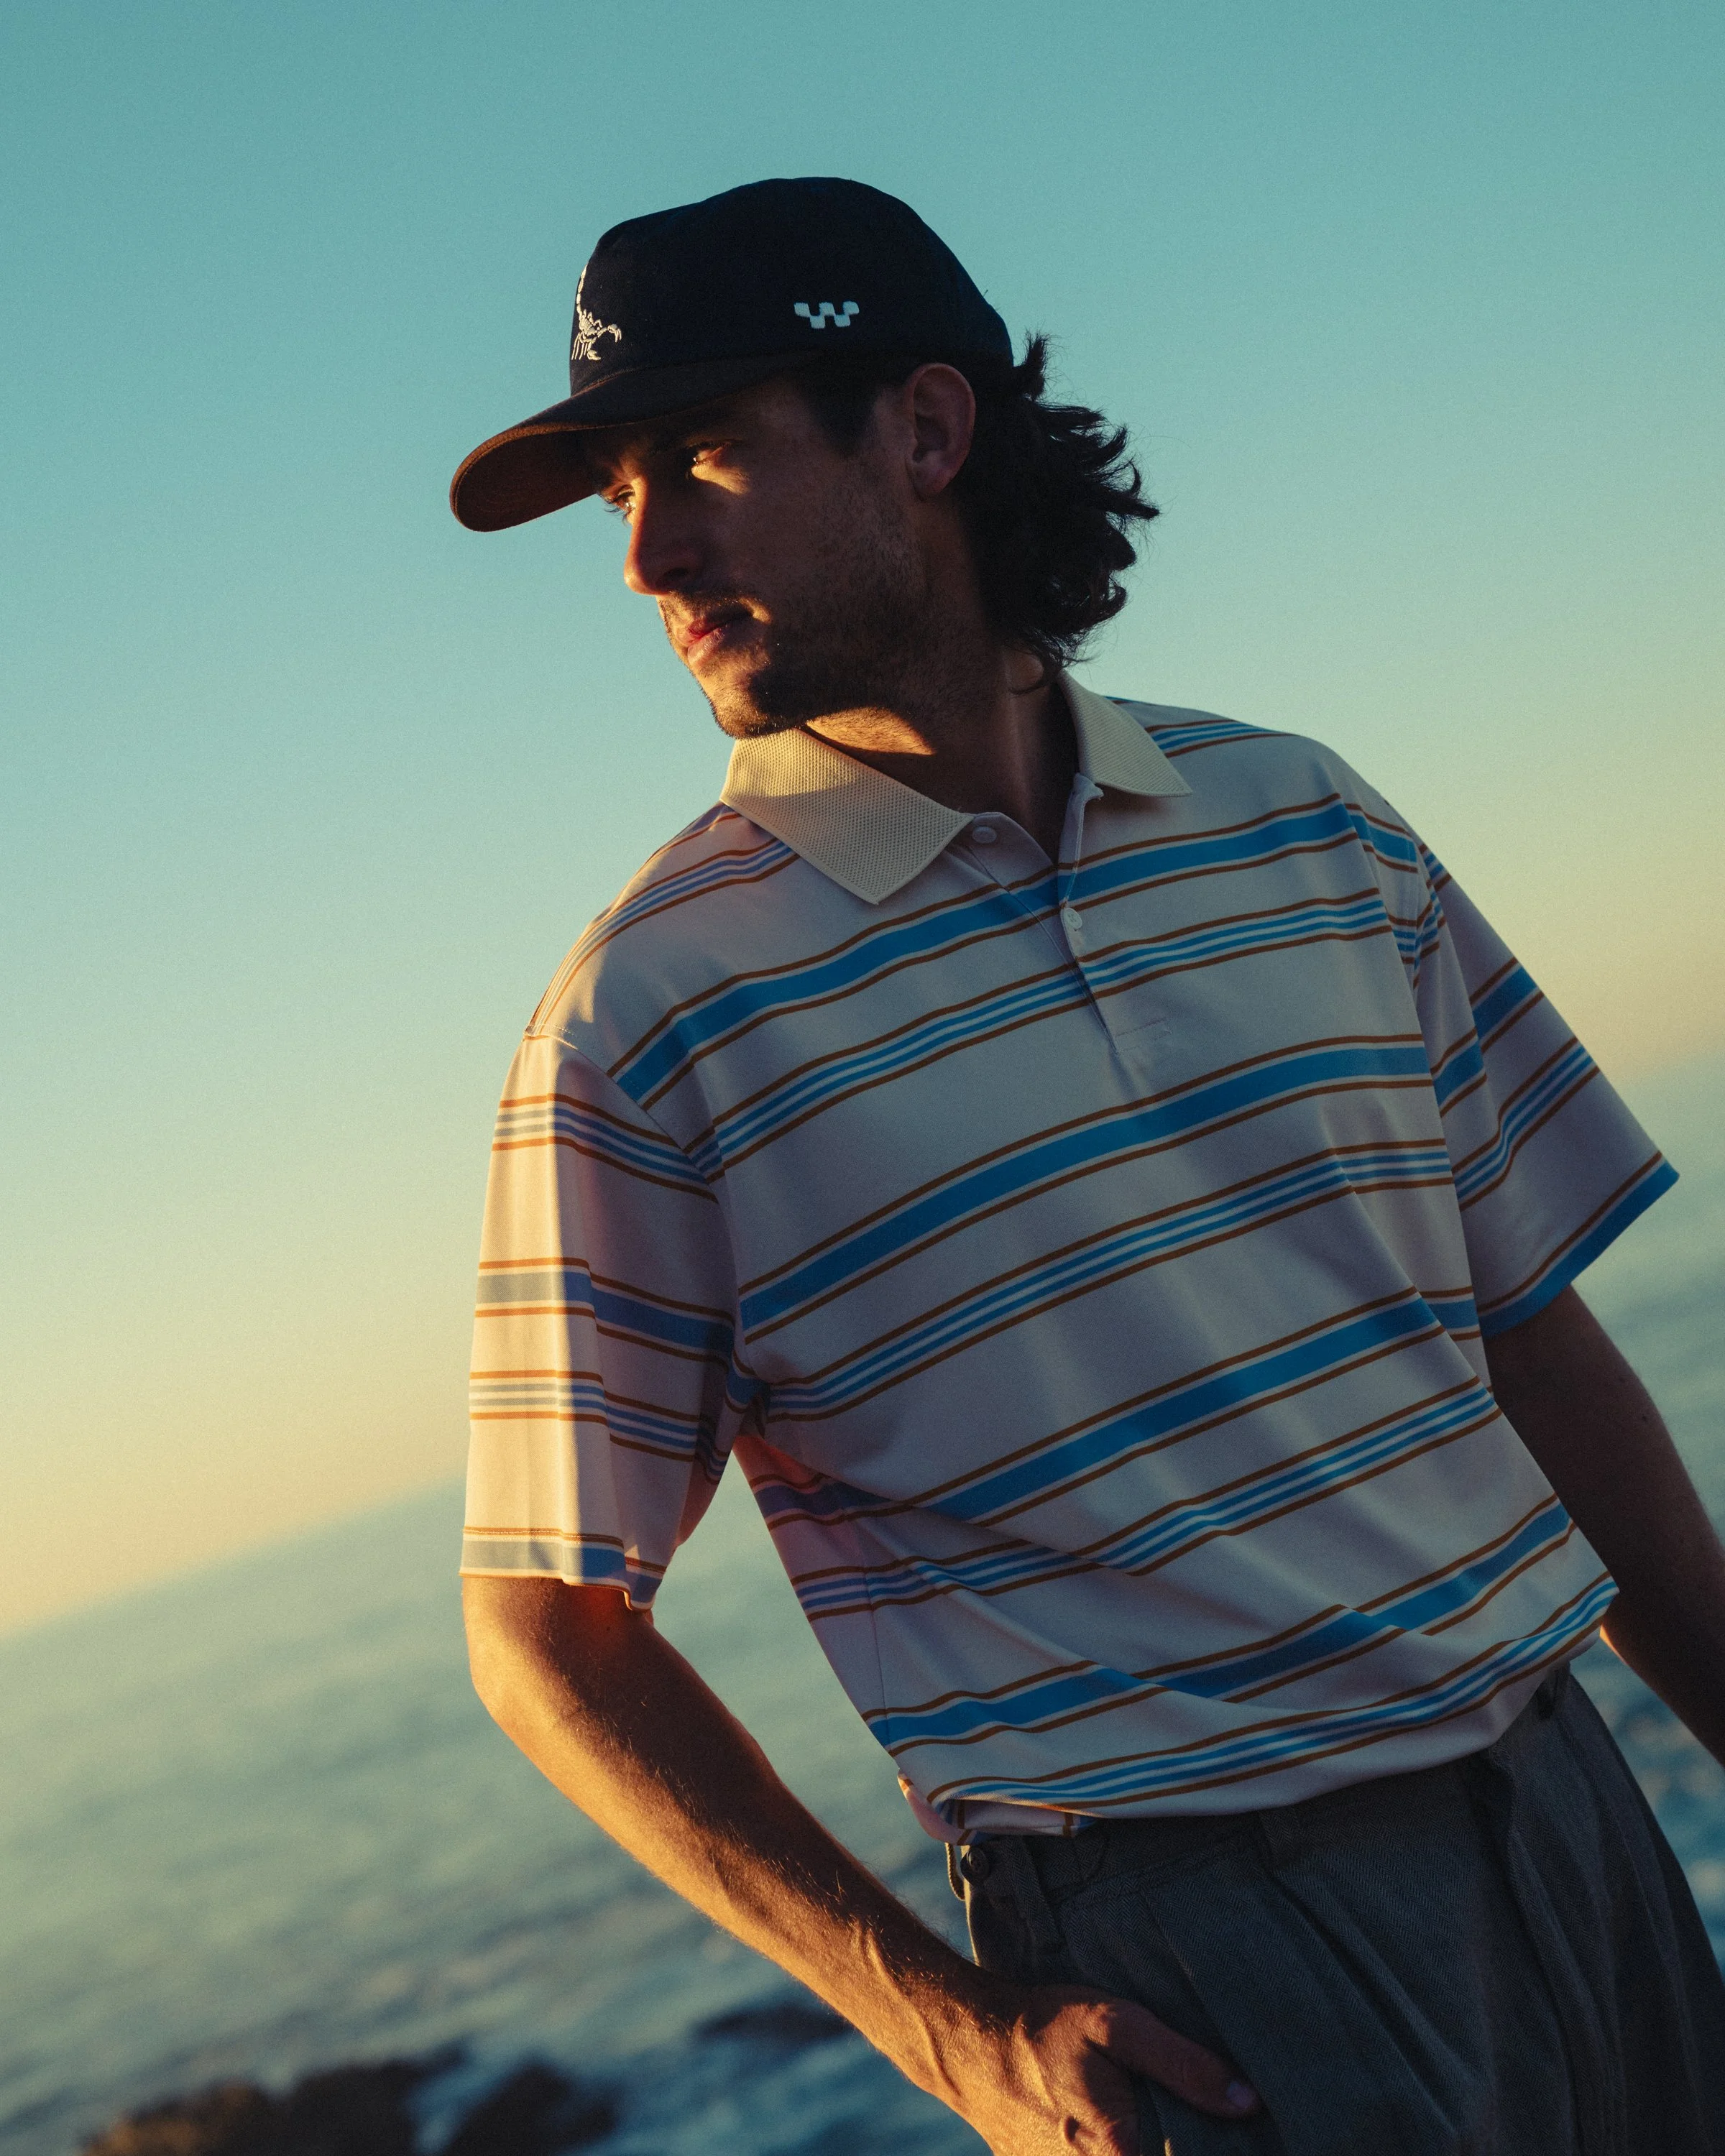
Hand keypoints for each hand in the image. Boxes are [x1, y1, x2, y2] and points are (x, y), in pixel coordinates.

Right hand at [947, 1981, 1258, 2155]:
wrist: (967, 2044)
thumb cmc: (1044, 2028)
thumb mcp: (1116, 2024)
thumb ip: (1185, 2065)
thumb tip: (1248, 2103)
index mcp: (1121, 2154)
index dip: (1215, 2150)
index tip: (1240, 2140)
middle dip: (1180, 2144)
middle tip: (1206, 2127)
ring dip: (1145, 2146)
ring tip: (1149, 2122)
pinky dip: (1115, 2151)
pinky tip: (1118, 2129)